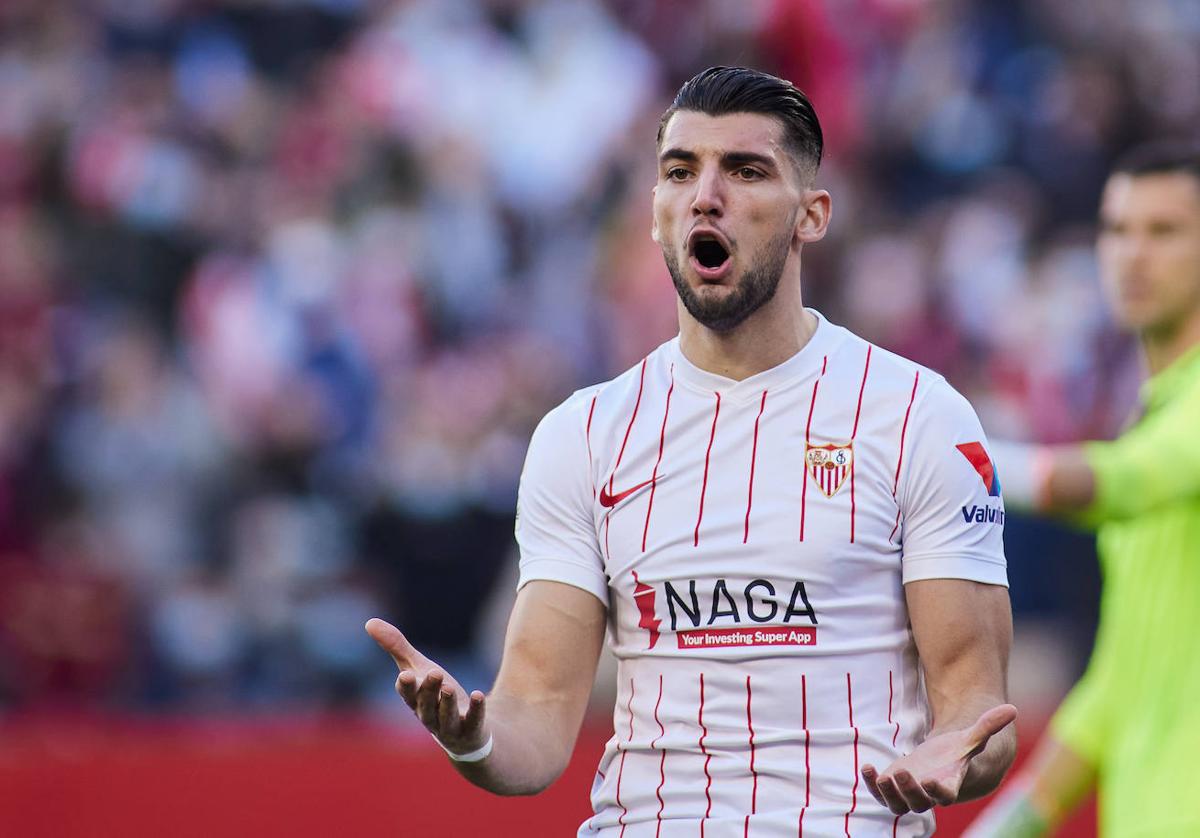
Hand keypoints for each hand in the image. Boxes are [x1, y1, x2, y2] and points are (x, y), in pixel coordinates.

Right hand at [365, 617, 488, 756]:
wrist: (464, 731)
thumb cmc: (435, 695)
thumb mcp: (418, 668)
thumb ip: (396, 647)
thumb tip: (369, 622)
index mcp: (414, 700)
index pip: (407, 694)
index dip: (406, 686)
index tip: (405, 675)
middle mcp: (429, 716)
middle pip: (426, 704)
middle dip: (429, 690)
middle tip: (435, 672)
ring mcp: (450, 727)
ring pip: (446, 716)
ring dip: (447, 703)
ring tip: (449, 686)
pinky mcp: (471, 730)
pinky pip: (473, 722)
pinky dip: (475, 710)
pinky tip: (478, 695)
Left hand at [861, 704, 1016, 813]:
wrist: (945, 768)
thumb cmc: (958, 753)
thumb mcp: (971, 737)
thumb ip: (987, 726)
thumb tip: (1012, 708)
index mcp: (949, 785)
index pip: (946, 795)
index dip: (940, 792)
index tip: (933, 782)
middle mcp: (929, 795)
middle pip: (919, 803)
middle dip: (909, 790)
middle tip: (902, 772)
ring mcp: (910, 795)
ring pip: (898, 805)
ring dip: (887, 794)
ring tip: (880, 776)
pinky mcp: (894, 790)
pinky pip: (881, 795)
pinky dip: (872, 784)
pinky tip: (868, 767)